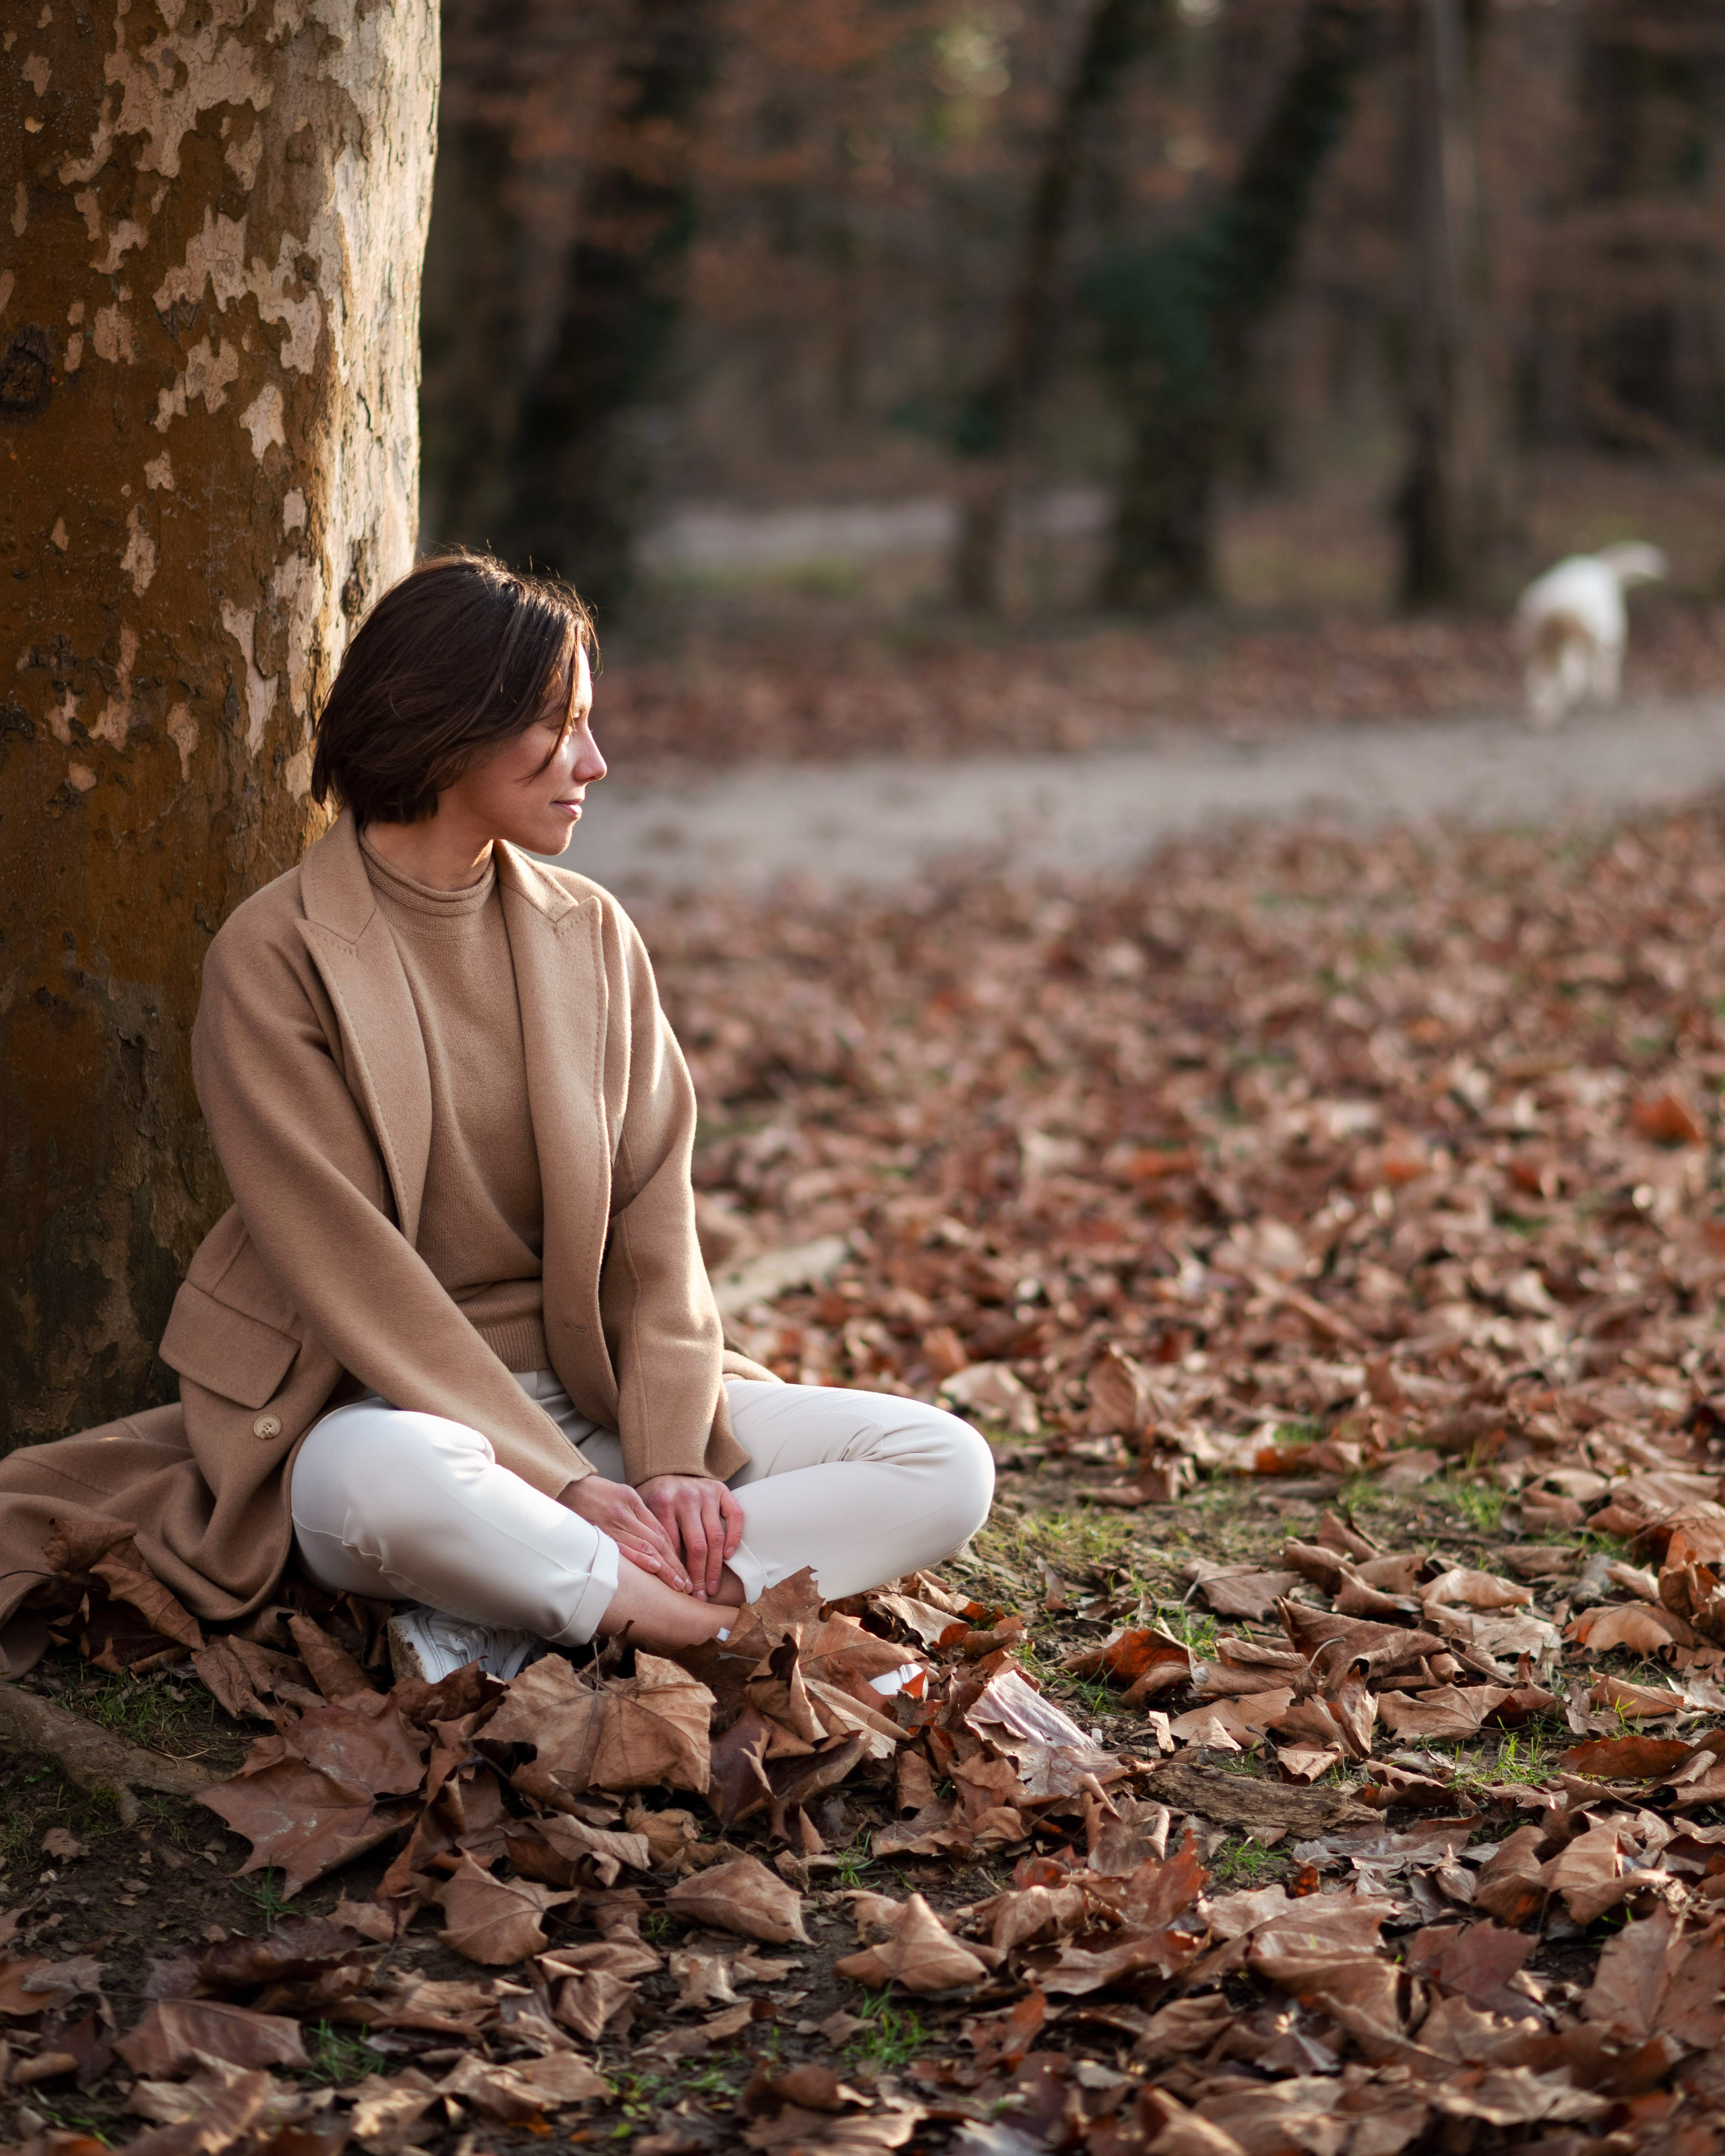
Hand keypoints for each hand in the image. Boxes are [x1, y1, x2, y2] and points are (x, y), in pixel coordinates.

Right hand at [559, 1476, 692, 1592]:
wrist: (564, 1486)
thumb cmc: (594, 1493)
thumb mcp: (621, 1495)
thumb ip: (639, 1515)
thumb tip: (658, 1541)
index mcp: (633, 1502)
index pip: (660, 1532)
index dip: (675, 1553)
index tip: (686, 1571)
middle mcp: (625, 1514)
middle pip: (656, 1542)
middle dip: (674, 1565)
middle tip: (688, 1584)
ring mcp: (611, 1524)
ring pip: (644, 1547)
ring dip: (663, 1568)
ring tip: (677, 1584)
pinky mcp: (597, 1533)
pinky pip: (621, 1549)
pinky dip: (638, 1558)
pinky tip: (653, 1568)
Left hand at [637, 1475, 744, 1599]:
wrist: (667, 1465)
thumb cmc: (653, 1497)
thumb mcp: (642, 1512)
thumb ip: (647, 1536)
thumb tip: (652, 1573)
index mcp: (663, 1503)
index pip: (672, 1546)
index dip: (677, 1573)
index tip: (680, 1592)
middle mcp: (686, 1497)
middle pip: (697, 1546)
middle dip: (699, 1576)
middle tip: (700, 1596)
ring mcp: (706, 1493)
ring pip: (715, 1537)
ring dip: (715, 1566)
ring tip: (713, 1586)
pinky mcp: (721, 1489)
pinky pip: (735, 1516)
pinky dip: (734, 1537)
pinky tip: (728, 1556)